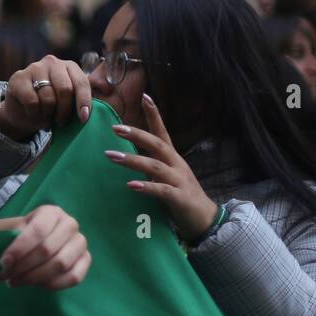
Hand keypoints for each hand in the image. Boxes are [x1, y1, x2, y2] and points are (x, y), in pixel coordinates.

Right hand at [0, 54, 91, 140]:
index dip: (84, 102)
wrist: (20, 108)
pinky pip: (32, 101)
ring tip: (46, 120)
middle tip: (61, 123)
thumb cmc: (49, 105)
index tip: (83, 119)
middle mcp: (52, 62)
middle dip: (64, 111)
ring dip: (48, 115)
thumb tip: (92, 110)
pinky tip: (34, 116)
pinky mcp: (18, 78)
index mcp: (69, 66)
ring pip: (48, 97)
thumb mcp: (67, 101)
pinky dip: (35, 114)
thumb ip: (79, 100)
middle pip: (65, 89)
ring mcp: (34, 68)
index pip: (81, 82)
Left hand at [0, 205, 90, 290]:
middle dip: (23, 266)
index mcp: (51, 212)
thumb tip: (3, 259)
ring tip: (15, 282)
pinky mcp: (86, 260)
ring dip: (35, 277)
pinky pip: (74, 277)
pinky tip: (35, 285)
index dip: (19, 249)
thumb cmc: (19, 234)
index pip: (37, 231)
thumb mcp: (10, 229)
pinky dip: (53, 284)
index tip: (3, 263)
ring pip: (60, 264)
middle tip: (5, 276)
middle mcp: (70, 224)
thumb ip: (6, 238)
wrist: (34, 242)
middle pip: (47, 250)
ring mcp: (80, 243)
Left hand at [105, 94, 217, 243]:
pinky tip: (131, 185)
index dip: (155, 114)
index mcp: (172, 158)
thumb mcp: (165, 175)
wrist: (204, 220)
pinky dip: (147, 187)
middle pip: (157, 145)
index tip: (145, 96)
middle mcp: (176, 165)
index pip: (163, 132)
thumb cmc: (179, 195)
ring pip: (155, 167)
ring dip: (132, 160)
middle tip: (114, 127)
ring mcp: (179, 181)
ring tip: (111, 155)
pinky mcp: (179, 198)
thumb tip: (126, 154)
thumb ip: (150, 163)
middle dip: (136, 135)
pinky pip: (162, 191)